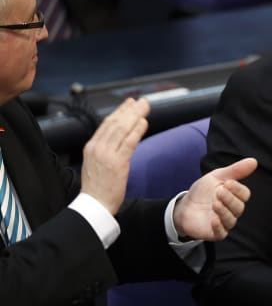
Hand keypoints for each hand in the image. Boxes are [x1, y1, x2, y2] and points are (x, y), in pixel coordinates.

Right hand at [80, 98, 150, 213]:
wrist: (94, 205)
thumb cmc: (98, 187)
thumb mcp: (96, 163)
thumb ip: (106, 150)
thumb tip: (119, 138)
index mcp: (91, 147)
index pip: (106, 124)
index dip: (119, 111)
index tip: (129, 103)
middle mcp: (97, 148)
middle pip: (115, 123)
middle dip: (130, 110)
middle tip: (142, 101)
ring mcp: (106, 155)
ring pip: (121, 129)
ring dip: (135, 116)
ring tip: (145, 107)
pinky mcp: (117, 163)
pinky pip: (128, 143)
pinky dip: (136, 131)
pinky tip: (143, 123)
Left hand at [172, 157, 257, 240]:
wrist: (184, 205)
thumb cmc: (203, 191)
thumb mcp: (217, 176)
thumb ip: (235, 170)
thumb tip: (254, 161)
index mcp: (235, 196)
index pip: (244, 194)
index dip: (237, 189)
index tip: (227, 182)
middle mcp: (232, 210)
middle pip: (239, 207)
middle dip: (229, 199)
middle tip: (218, 191)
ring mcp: (224, 222)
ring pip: (231, 220)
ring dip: (224, 211)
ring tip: (215, 204)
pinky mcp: (214, 233)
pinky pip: (222, 233)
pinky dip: (219, 226)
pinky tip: (213, 219)